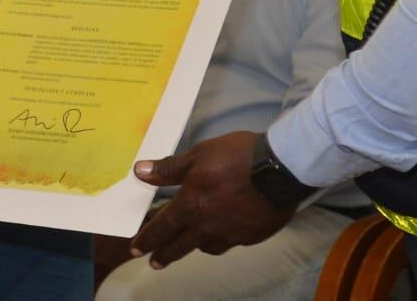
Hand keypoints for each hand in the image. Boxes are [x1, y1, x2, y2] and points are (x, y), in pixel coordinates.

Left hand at [129, 131, 295, 267]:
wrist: (280, 169)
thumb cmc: (238, 157)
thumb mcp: (199, 155)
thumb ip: (169, 168)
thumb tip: (140, 171)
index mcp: (191, 206)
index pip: (162, 227)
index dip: (147, 239)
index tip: (136, 249)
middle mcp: (208, 226)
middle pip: (180, 246)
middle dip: (165, 254)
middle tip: (155, 261)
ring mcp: (231, 234)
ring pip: (207, 247)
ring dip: (195, 245)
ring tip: (192, 242)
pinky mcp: (251, 236)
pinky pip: (231, 242)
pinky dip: (223, 237)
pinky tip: (226, 230)